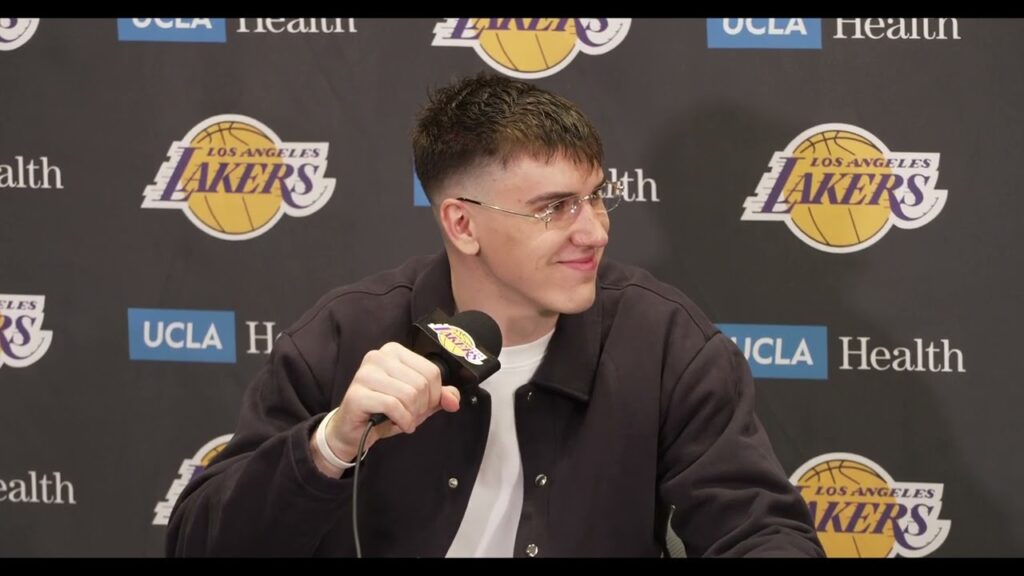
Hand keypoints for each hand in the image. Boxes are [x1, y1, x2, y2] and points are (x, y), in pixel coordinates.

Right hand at [316, 342, 460, 467]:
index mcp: (394, 352)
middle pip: (421, 384)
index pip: (432, 371)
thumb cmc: (385, 411)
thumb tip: (454, 400)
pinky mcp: (357, 394)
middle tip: (411, 415)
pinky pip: (393, 406)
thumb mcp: (418, 401)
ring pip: (409, 395)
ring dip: (411, 415)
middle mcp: (378, 357)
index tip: (424, 405)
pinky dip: (402, 420)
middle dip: (422, 407)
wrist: (354, 429)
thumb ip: (439, 396)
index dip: (435, 395)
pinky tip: (397, 424)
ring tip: (402, 419)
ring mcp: (365, 374)